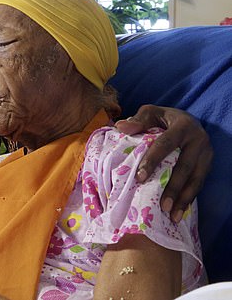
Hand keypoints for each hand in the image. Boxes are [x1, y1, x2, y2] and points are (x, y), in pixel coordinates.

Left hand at [115, 105, 212, 222]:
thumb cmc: (164, 118)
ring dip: (184, 198)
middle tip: (161, 205)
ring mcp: (206, 153)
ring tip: (171, 215)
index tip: (139, 177)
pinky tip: (179, 212)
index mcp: (183, 125)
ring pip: (196, 179)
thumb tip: (121, 127)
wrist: (189, 120)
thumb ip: (138, 120)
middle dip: (173, 187)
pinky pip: (199, 183)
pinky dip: (189, 198)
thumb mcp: (151, 113)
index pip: (166, 144)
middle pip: (185, 167)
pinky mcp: (208, 164)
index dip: (153, 160)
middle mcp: (199, 140)